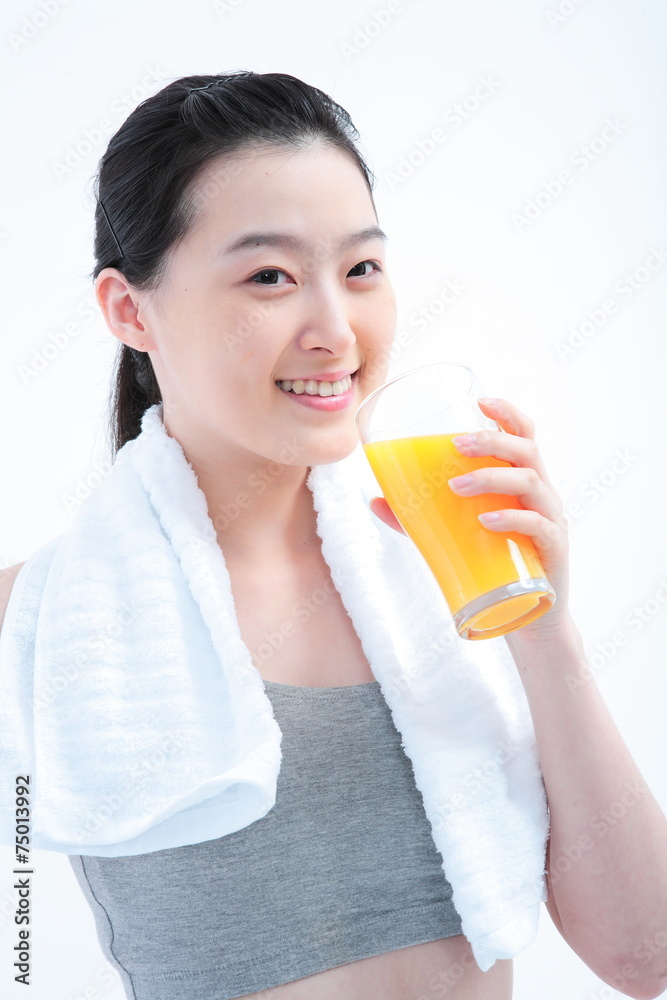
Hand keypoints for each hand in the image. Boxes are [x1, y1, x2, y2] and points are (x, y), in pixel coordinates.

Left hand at [369, 397, 570, 639]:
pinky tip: (486, 520)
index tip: (479, 400)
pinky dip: (512, 518)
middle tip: (456, 445)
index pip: (525, 434)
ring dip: (491, 477)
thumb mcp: (454, 533)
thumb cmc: (493, 562)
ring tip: (456, 486)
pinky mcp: (553, 549)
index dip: (507, 412)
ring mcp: (551, 519)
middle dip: (491, 441)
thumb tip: (374, 500)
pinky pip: (538, 525)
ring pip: (531, 481)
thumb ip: (418, 517)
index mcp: (523, 480)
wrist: (526, 614)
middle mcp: (542, 493)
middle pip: (526, 450)